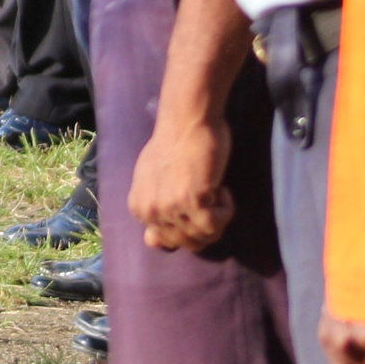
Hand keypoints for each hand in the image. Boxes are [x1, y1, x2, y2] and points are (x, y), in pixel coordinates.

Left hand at [130, 111, 235, 250]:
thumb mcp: (150, 180)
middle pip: (187, 243)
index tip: (192, 203)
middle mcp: (150, 211)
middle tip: (207, 197)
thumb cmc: (173, 145)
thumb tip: (152, 242)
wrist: (187, 120)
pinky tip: (219, 187)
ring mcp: (170, 207)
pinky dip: (226, 209)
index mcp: (138, 207)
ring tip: (211, 188)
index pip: (165, 242)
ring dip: (218, 214)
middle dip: (204, 224)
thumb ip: (152, 209)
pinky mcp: (193, 200)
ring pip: (205, 236)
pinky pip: (216, 223)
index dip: (186, 227)